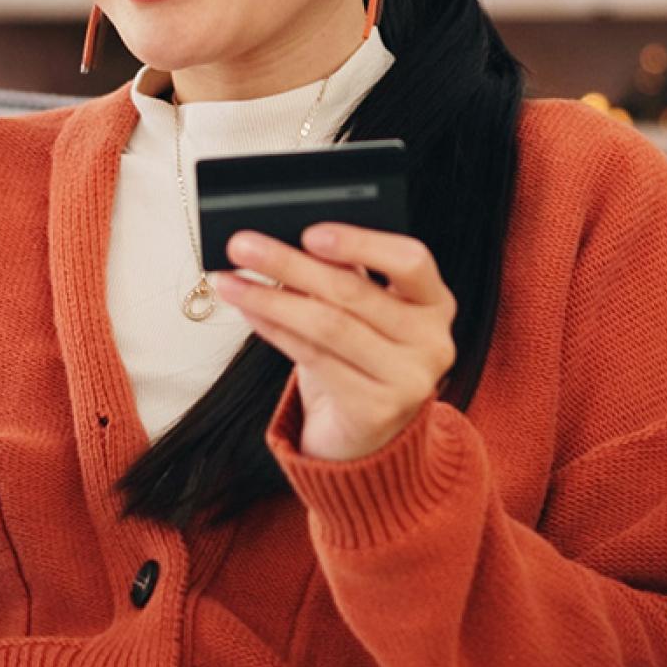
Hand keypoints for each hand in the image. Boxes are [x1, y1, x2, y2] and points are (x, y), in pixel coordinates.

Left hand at [209, 223, 456, 463]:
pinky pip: (314, 360)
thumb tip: (290, 239)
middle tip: (243, 246)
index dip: (360, 243)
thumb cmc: (361, 359)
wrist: (367, 434)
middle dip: (291, 264)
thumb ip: (345, 275)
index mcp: (435, 303)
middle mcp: (432, 341)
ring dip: (271, 299)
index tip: (310, 232)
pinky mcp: (376, 410)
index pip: (411, 260)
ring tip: (231, 281)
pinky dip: (275, 331)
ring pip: (328, 326)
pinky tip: (250, 312)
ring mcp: (408, 380)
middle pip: (354, 293)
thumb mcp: (363, 312)